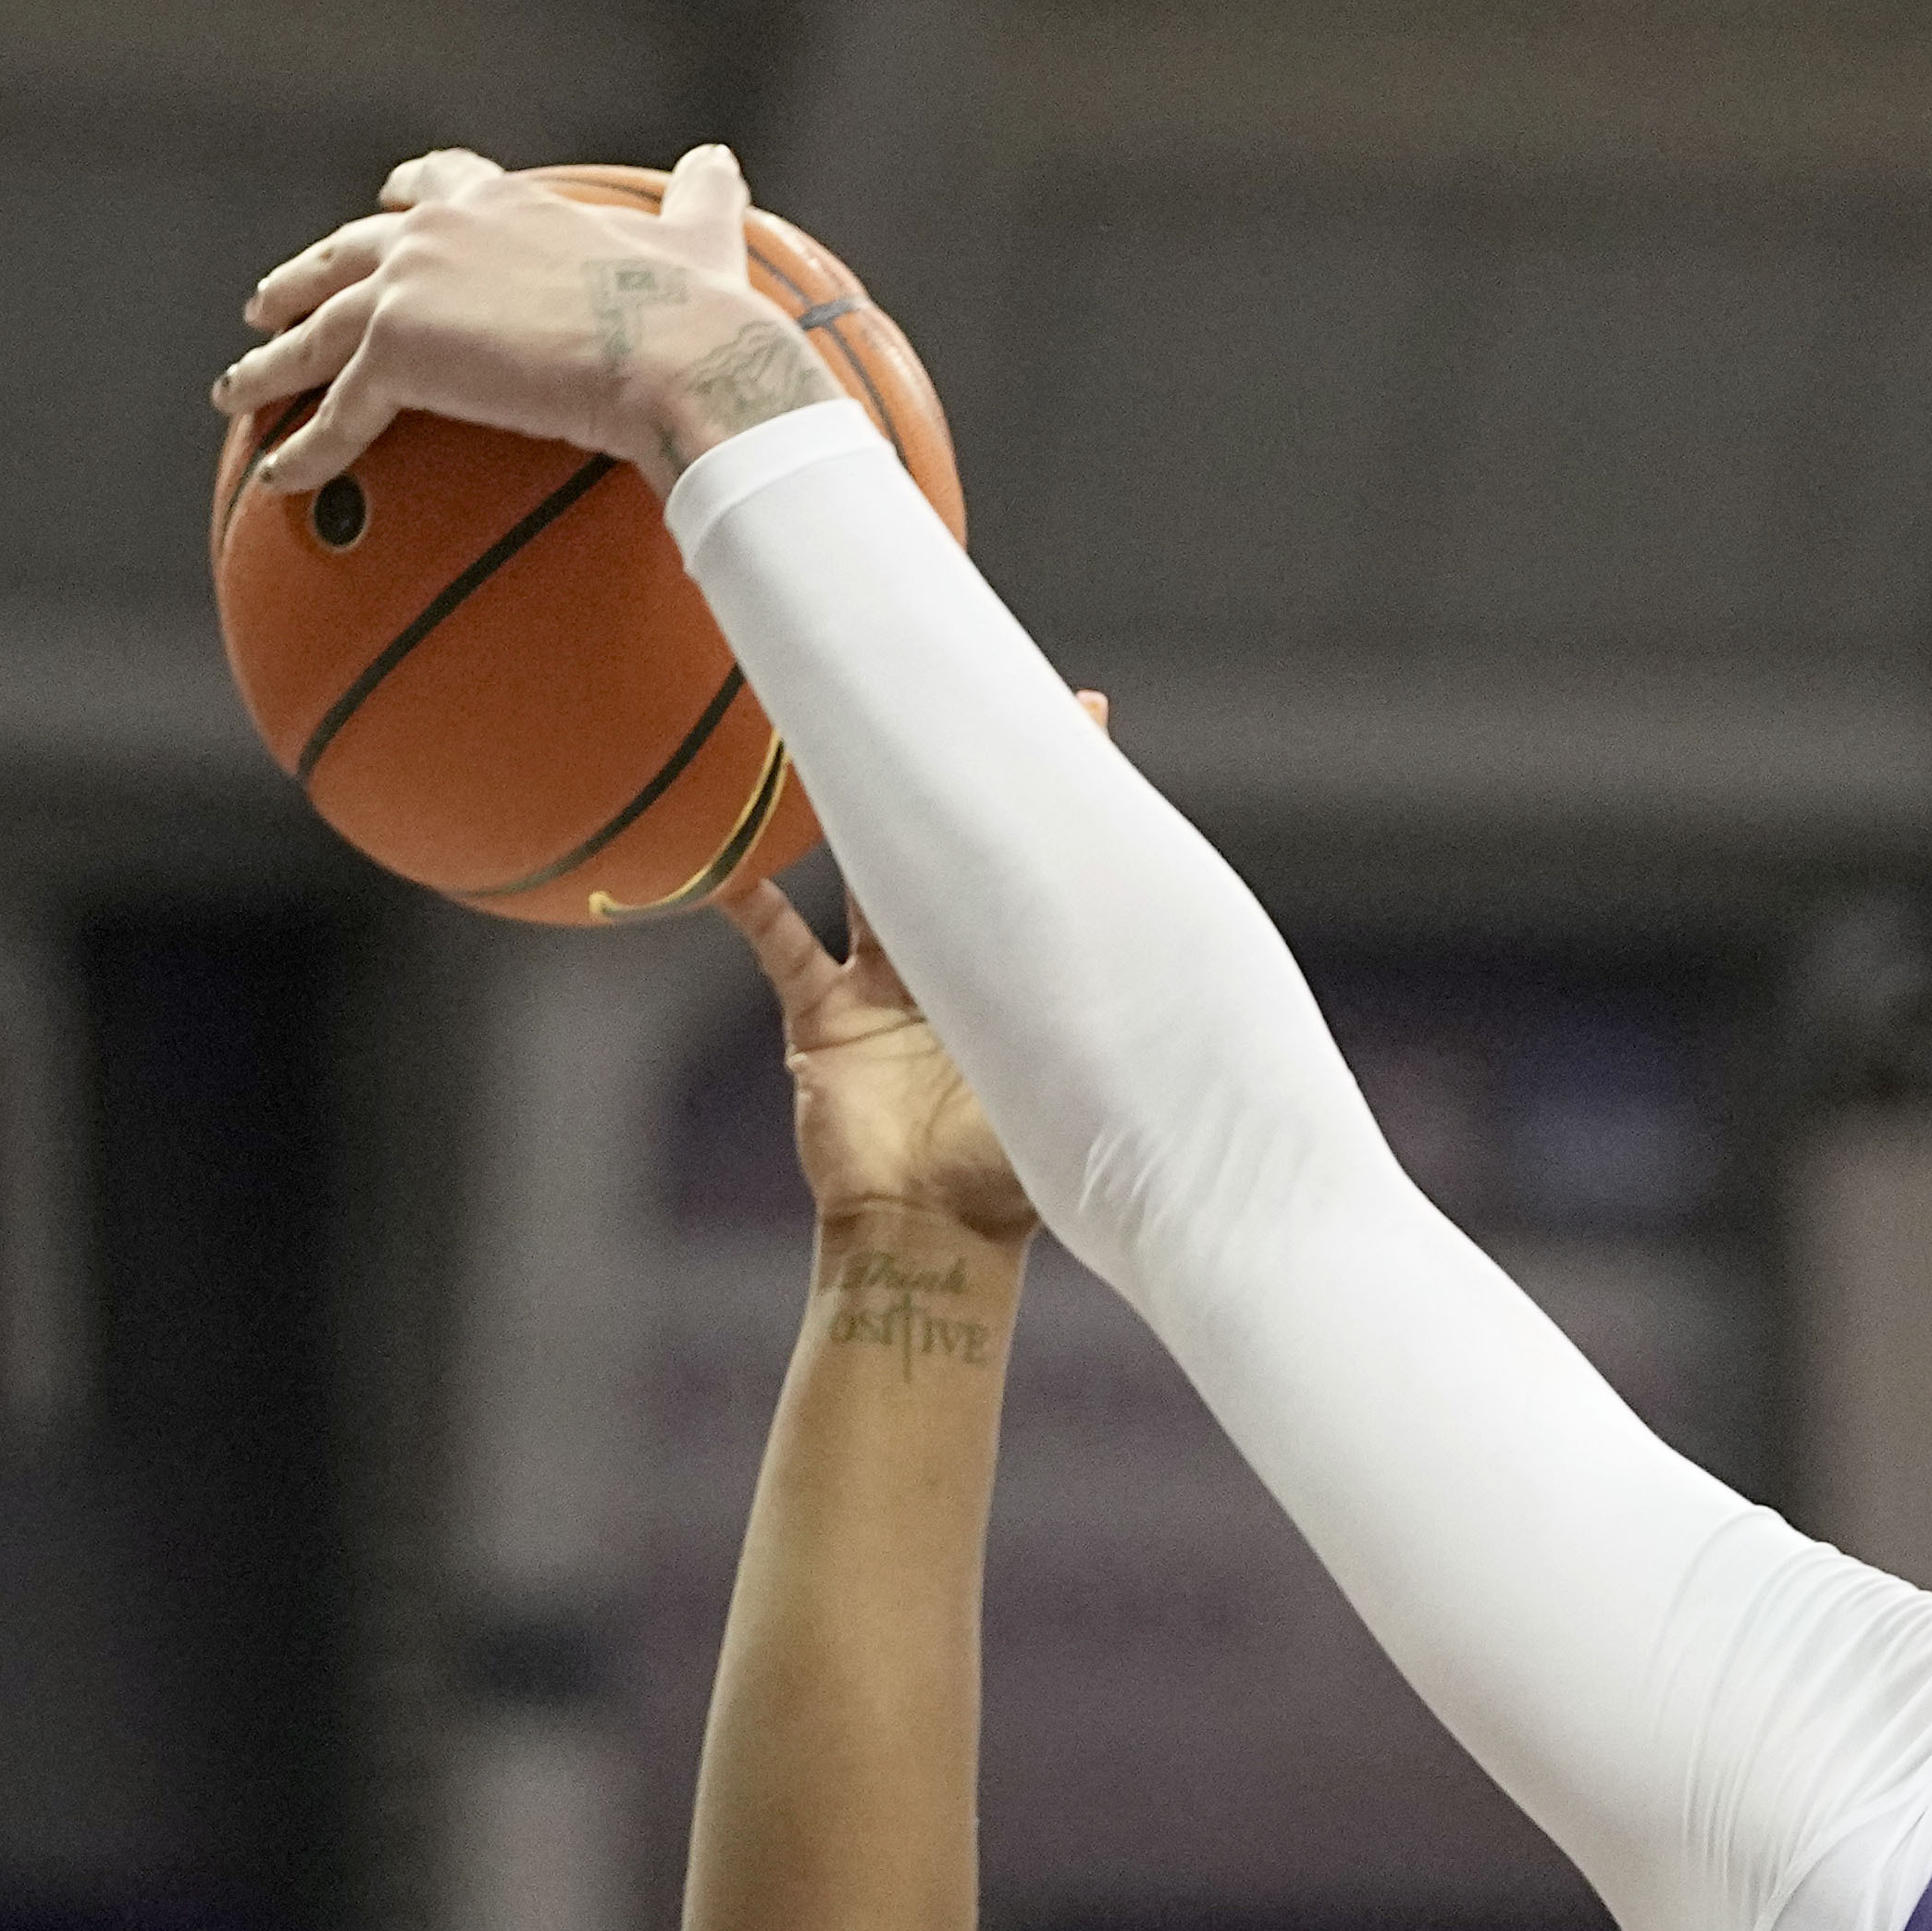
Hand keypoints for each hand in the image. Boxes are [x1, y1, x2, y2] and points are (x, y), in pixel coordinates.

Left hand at [217, 144, 835, 497]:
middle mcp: (439, 231)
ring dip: (271, 366)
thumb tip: (721, 159)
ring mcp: (408, 288)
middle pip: (344, 255)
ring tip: (236, 393)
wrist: (676, 353)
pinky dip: (306, 448)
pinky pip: (337, 412)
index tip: (382, 204)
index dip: (405, 196)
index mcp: (503, 203)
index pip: (436, 184)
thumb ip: (702, 198)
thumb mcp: (701, 237)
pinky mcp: (397, 353)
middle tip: (265, 306)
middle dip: (300, 279)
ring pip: (317, 332)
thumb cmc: (697, 308)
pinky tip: (281, 477)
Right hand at [714, 705, 1099, 1247]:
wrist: (934, 1242)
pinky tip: (725, 858)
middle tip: (977, 688)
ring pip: (865, 877)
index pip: (1041, 867)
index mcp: (1020, 980)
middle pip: (956, 850)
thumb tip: (1205, 993)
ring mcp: (882, 992)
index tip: (1085, 715)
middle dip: (961, 776)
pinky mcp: (824, 1023)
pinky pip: (778, 947)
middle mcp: (952, 970)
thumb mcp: (1074, 1089)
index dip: (1059, 795)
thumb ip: (1106, 1030)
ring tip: (836, 736)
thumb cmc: (1012, 1183)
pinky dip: (750, 906)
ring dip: (853, 812)